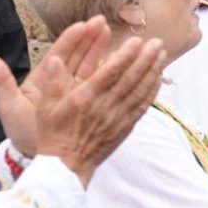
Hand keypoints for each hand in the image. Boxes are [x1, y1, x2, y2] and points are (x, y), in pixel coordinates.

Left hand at [0, 16, 112, 156]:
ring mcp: (79, 92)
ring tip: (117, 36)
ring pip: (95, 67)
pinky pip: (105, 85)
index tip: (82, 25)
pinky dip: (115, 73)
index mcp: (45, 79)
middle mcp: (63, 82)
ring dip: (106, 51)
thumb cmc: (22, 130)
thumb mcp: (9, 105)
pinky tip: (126, 62)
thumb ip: (2, 81)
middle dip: (91, 38)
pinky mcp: (91, 103)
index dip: (71, 39)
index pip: (60, 53)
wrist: (38, 156)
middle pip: (80, 56)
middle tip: (102, 23)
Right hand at [0, 26, 165, 186]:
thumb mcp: (44, 107)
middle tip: (158, 41)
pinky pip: (142, 106)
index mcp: (84, 98)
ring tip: (162, 54)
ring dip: (153, 71)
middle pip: (130, 79)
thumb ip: (52, 82)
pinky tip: (159, 78)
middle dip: (146, 59)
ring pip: (140, 91)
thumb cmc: (52, 134)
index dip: (125, 55)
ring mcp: (117, 118)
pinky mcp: (125, 127)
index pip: (110, 72)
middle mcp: (104, 107)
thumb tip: (56, 59)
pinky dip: (152, 91)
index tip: (136, 41)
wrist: (65, 167)